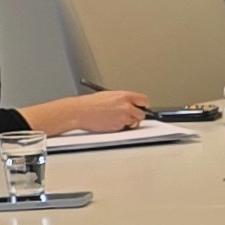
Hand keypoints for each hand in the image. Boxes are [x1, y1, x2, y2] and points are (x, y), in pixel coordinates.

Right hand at [31, 91, 149, 134]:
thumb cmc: (90, 104)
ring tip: (117, 119)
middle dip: (137, 115)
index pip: (144, 100)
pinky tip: (111, 123)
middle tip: (131, 116)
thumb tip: (131, 103)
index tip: (142, 106)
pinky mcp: (118, 127)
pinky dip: (121, 127)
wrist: (80, 112)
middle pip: (142, 114)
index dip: (143, 104)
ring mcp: (122, 118)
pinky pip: (125, 129)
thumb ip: (122, 99)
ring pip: (134, 123)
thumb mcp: (109, 95)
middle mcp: (126, 106)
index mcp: (124, 96)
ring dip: (129, 122)